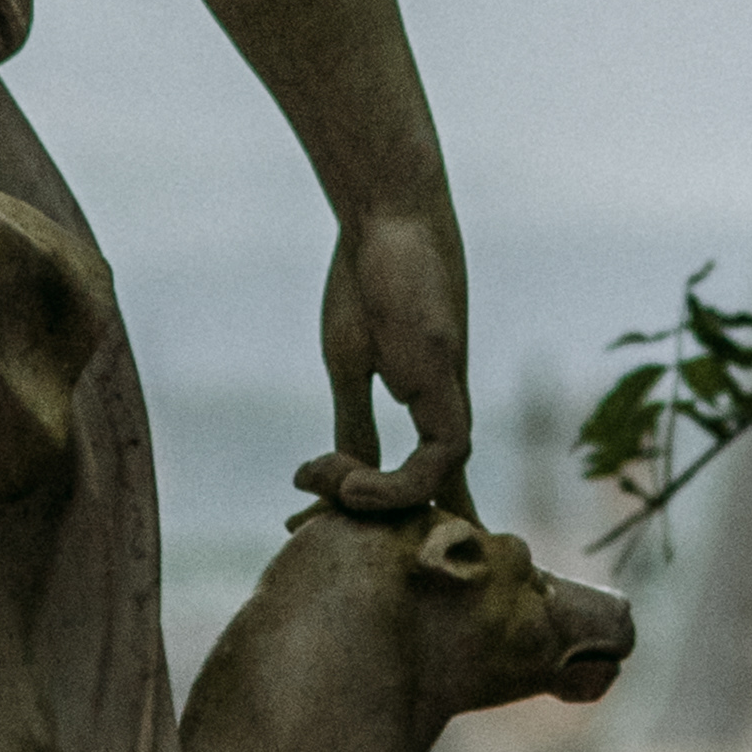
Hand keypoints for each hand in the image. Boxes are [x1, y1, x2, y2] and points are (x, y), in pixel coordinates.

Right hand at [309, 201, 472, 519]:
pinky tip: (347, 485)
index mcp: (428, 407)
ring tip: (323, 489)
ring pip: (433, 488)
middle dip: (377, 528)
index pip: (417, 482)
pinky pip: (437, 463)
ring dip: (372, 502)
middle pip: (432, 497)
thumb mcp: (351, 365)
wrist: (387, 218)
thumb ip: (354, 422)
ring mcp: (451, 401)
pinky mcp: (448, 387)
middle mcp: (447, 412)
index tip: (301, 523)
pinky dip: (394, 486)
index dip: (376, 514)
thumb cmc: (369, 279)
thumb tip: (347, 477)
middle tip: (300, 532)